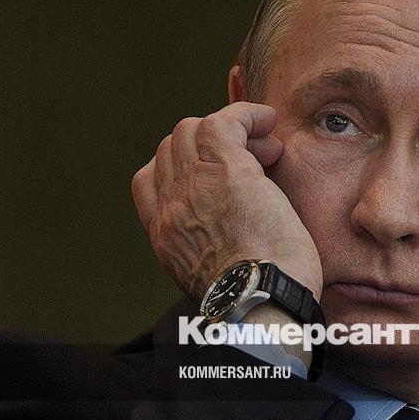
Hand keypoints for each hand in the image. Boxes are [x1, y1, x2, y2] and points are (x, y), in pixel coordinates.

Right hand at [131, 102, 321, 302]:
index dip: (182, 167)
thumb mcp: (218, 277)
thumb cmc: (259, 301)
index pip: (150, 182)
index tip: (216, 176)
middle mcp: (170, 208)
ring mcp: (192, 186)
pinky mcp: (224, 169)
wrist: (262, 305)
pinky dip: (247, 115)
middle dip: (209, 146)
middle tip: (252, 159)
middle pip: (171, 149)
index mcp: (165, 236)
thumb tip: (232, 238)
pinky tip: (268, 122)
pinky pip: (224, 121)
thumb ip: (211, 250)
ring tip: (265, 148)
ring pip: (192, 130)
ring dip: (230, 130)